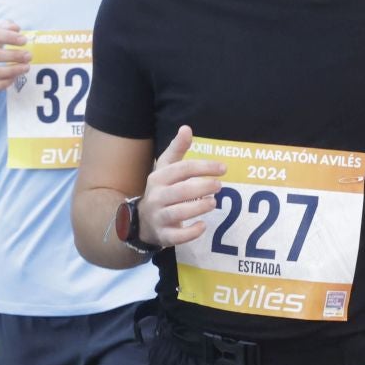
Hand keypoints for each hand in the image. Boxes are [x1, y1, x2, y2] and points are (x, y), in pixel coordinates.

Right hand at [141, 125, 225, 248]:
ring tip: (213, 203)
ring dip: (198, 207)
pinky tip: (202, 226)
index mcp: (159, 177)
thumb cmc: (161, 191)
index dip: (204, 167)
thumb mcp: (165, 169)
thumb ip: (176, 149)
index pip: (183, 169)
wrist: (142, 221)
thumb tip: (186, 128)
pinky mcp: (163, 235)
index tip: (223, 169)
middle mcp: (157, 196)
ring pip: (178, 212)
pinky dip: (190, 232)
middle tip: (219, 186)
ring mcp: (159, 216)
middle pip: (181, 190)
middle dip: (202, 187)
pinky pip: (176, 236)